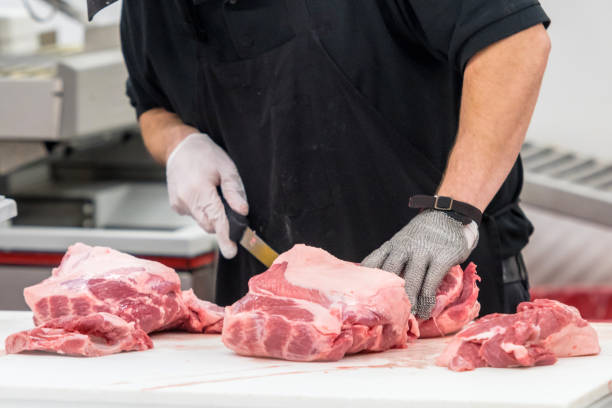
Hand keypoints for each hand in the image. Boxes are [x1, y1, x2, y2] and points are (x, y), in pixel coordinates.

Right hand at [166, 133, 247, 258]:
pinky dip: (202, 209)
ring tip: (213, 192)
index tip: (231, 252)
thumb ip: (234, 191)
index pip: (216, 219)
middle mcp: (186, 200)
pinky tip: (202, 192)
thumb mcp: (226, 167)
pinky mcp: (176, 205)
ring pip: (202, 221)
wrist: (179, 147)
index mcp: (199, 190)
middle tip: (229, 206)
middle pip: (209, 224)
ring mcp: (179, 204)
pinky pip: (195, 215)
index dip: (225, 236)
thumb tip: (242, 211)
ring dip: (212, 214)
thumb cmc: (205, 154)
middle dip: (221, 222)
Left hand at [362, 210, 477, 318]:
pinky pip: (431, 283)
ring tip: (406, 318)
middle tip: (385, 316)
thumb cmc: (423, 235)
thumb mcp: (402, 241)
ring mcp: (423, 252)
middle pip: (389, 275)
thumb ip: (391, 258)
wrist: (449, 214)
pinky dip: (427, 300)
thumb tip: (377, 285)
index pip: (372, 264)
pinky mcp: (442, 257)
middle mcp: (404, 248)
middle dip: (386, 297)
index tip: (360, 300)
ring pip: (410, 281)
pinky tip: (425, 311)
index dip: (365, 283)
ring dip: (408, 302)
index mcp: (391, 246)